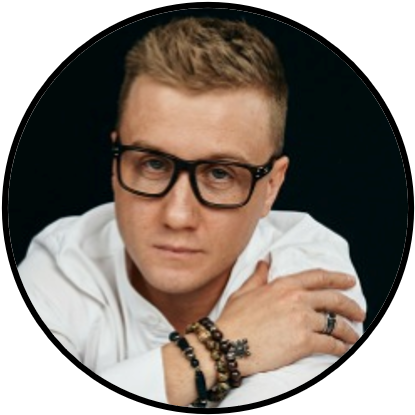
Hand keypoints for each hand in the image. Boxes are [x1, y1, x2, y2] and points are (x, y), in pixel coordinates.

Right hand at [216, 262, 365, 376]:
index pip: (318, 277)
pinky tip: (344, 351)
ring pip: (336, 324)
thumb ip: (259, 275)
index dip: (337, 278)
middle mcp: (296, 298)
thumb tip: (265, 261)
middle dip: (352, 306)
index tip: (350, 280)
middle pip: (334, 299)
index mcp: (284, 285)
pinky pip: (330, 344)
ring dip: (350, 332)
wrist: (228, 344)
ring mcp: (302, 319)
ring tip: (354, 337)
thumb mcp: (244, 291)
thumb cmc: (234, 319)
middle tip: (360, 313)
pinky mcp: (304, 342)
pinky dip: (341, 348)